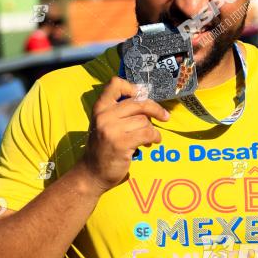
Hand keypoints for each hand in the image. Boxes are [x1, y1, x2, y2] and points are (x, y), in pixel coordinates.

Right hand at [80, 76, 168, 191]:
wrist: (92, 172)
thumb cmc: (103, 147)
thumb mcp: (104, 123)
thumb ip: (119, 111)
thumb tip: (147, 103)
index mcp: (100, 108)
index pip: (115, 84)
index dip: (132, 88)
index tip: (142, 96)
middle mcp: (104, 116)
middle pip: (138, 102)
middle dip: (155, 109)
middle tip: (164, 116)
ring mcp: (112, 129)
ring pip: (144, 120)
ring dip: (151, 129)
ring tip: (149, 137)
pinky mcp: (121, 143)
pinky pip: (147, 133)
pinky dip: (155, 137)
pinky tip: (153, 141)